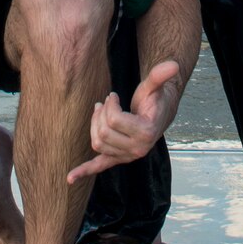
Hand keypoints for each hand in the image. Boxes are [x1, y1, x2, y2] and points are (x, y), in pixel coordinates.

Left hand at [68, 60, 183, 182]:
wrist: (158, 114)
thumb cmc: (153, 99)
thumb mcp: (154, 86)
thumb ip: (160, 76)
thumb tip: (172, 64)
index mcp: (146, 133)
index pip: (114, 120)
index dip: (109, 104)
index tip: (113, 95)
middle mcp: (138, 150)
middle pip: (103, 132)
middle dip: (100, 113)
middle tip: (105, 102)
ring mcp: (127, 156)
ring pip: (97, 142)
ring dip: (94, 124)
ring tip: (100, 111)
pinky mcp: (117, 158)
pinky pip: (99, 166)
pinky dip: (83, 171)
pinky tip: (70, 178)